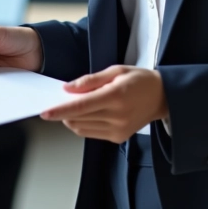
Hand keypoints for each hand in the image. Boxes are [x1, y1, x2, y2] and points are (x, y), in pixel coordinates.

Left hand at [40, 65, 167, 143]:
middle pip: (78, 119)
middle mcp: (117, 116)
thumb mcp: (115, 71)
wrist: (162, 97)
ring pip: (82, 128)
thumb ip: (90, 80)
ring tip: (78, 105)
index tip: (45, 112)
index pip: (81, 106)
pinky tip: (90, 113)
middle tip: (63, 99)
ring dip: (72, 118)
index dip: (60, 110)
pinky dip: (83, 124)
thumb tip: (67, 88)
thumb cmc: (139, 80)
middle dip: (64, 111)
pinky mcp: (118, 138)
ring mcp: (118, 130)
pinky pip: (91, 133)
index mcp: (116, 96)